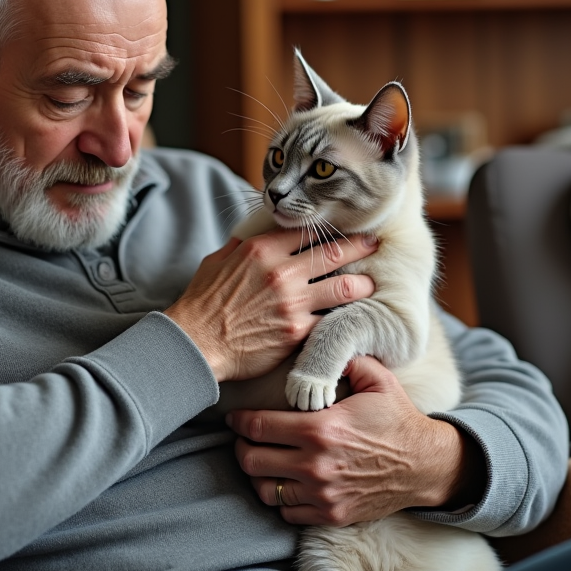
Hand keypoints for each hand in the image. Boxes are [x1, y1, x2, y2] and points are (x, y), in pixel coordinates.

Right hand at [164, 231, 376, 382]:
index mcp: (261, 250)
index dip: (330, 229)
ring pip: (343, 287)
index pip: (307, 231)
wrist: (195, 343)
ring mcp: (292, 302)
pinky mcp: (297, 331)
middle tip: (375, 244)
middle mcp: (281, 272)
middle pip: (334, 253)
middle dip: (360, 247)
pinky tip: (353, 316)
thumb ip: (243, 245)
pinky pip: (330, 320)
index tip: (344, 228)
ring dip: (362, 284)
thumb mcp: (218, 260)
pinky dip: (343, 317)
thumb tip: (257, 234)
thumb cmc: (202, 302)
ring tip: (371, 283)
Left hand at [228, 356, 484, 525]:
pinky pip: (287, 512)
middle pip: (252, 461)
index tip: (235, 417)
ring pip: (265, 491)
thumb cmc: (398, 420)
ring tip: (261, 461)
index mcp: (321, 429)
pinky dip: (281, 499)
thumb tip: (319, 342)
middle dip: (241, 447)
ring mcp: (323, 493)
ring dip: (257, 476)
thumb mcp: (376, 379)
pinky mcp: (331, 514)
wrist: (425, 465)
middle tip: (244, 439)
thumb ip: (344, 358)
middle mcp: (316, 465)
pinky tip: (285, 482)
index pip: (259, 426)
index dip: (239, 421)